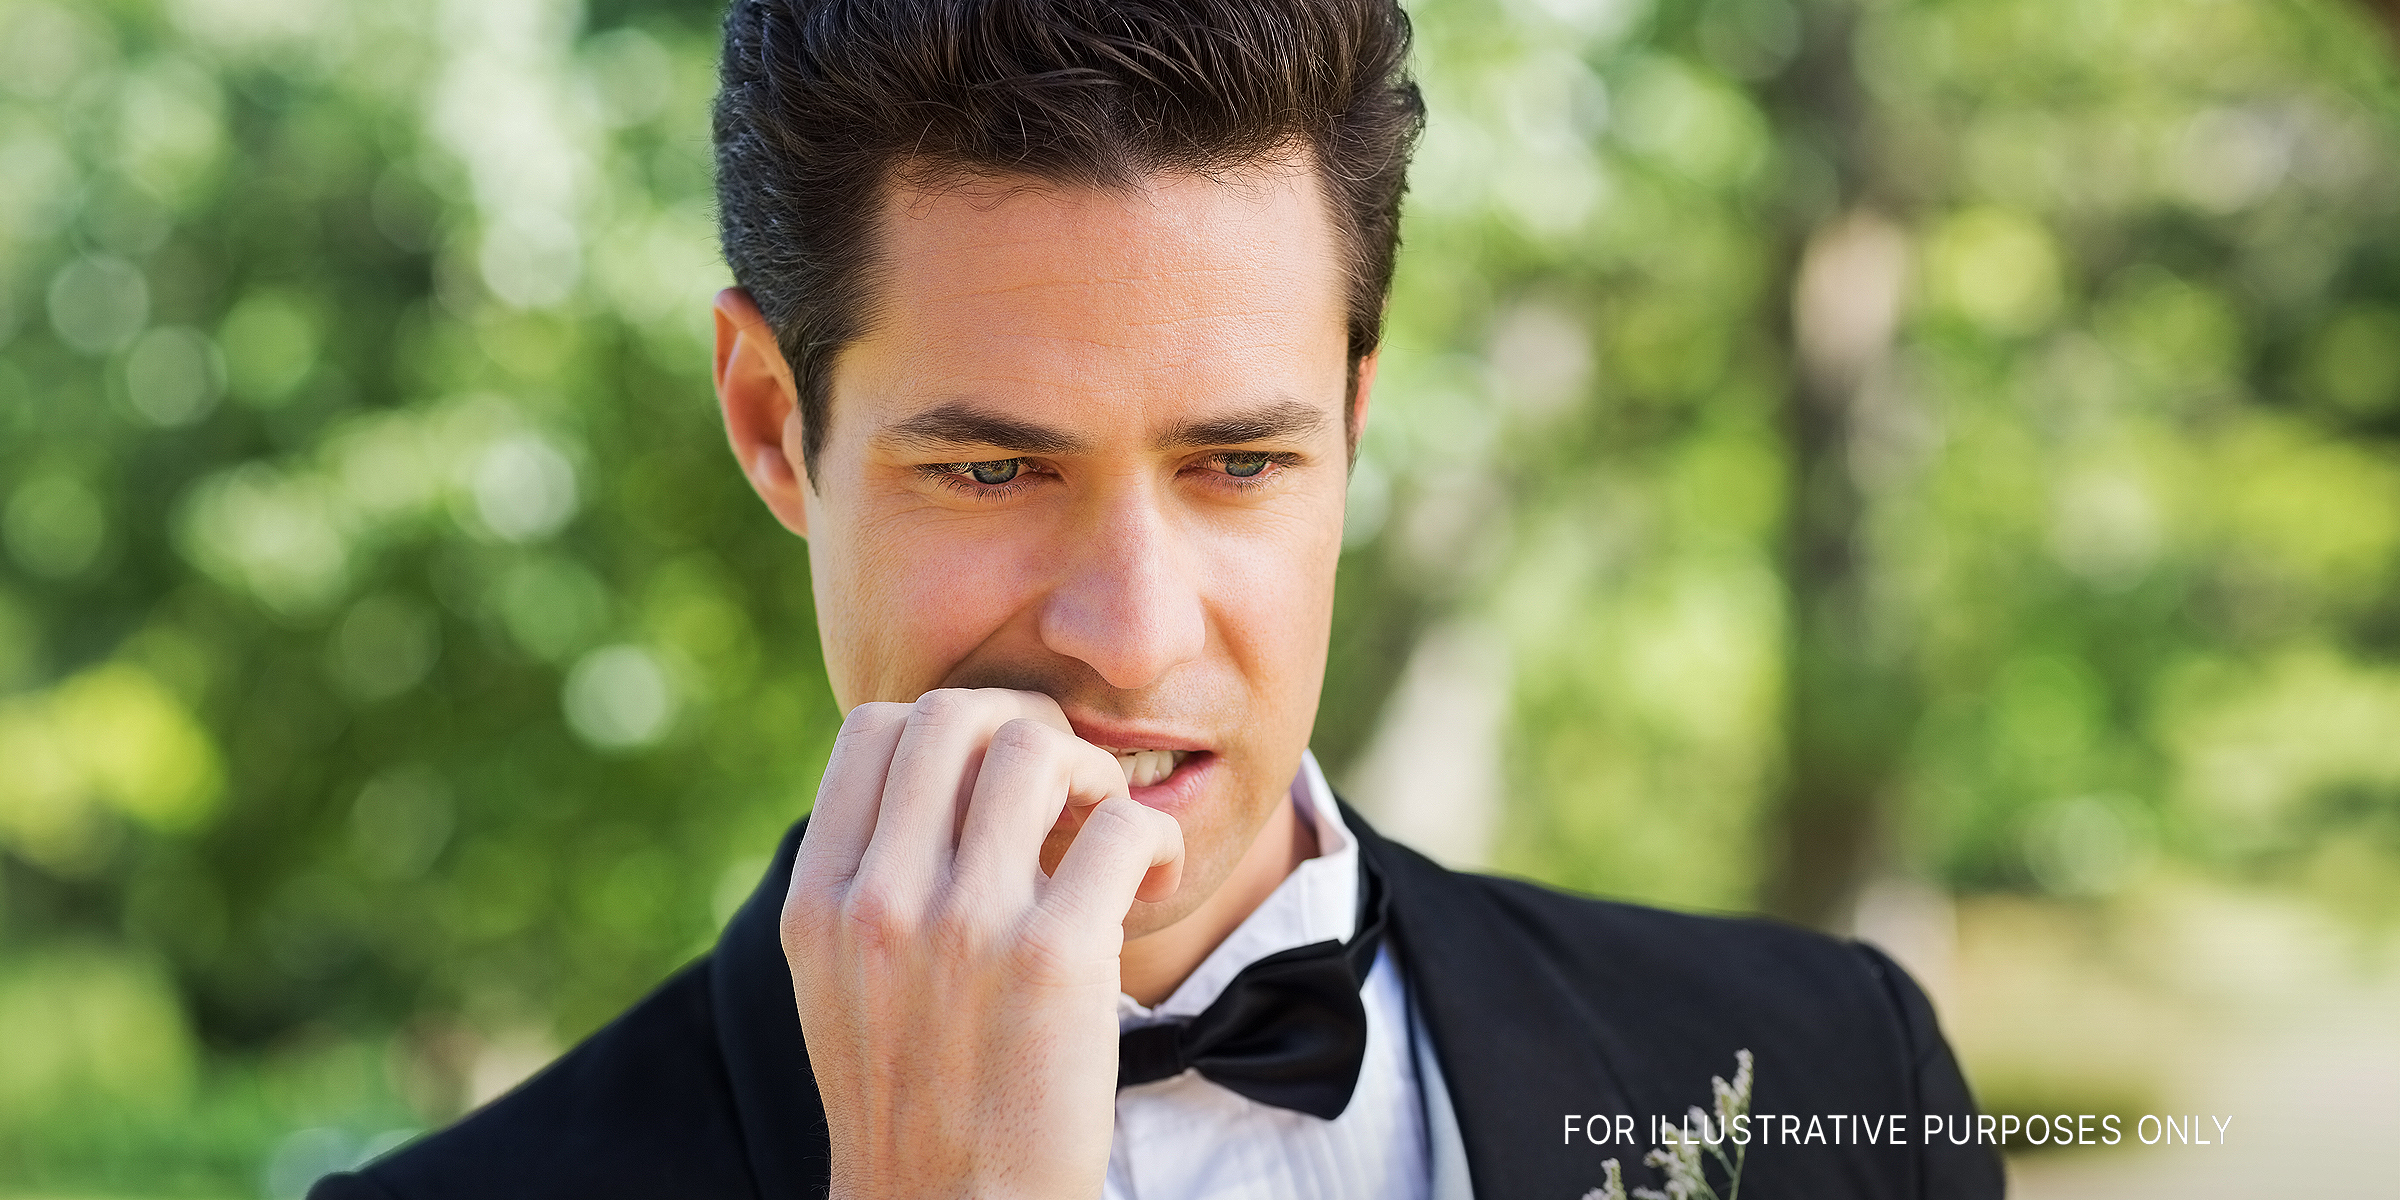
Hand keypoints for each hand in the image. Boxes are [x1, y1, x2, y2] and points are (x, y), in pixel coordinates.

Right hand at [783, 688, 1185, 1199]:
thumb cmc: (918, 1101)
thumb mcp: (842, 984)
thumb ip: (869, 879)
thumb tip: (938, 776)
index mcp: (819, 903)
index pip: (874, 729)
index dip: (950, 727)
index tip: (994, 781)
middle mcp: (879, 902)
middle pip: (955, 714)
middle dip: (1028, 728)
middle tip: (1067, 788)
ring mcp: (964, 927)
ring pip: (1037, 750)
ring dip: (1093, 771)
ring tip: (1107, 830)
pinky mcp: (1055, 961)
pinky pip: (1124, 828)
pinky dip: (1155, 840)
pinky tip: (1149, 884)